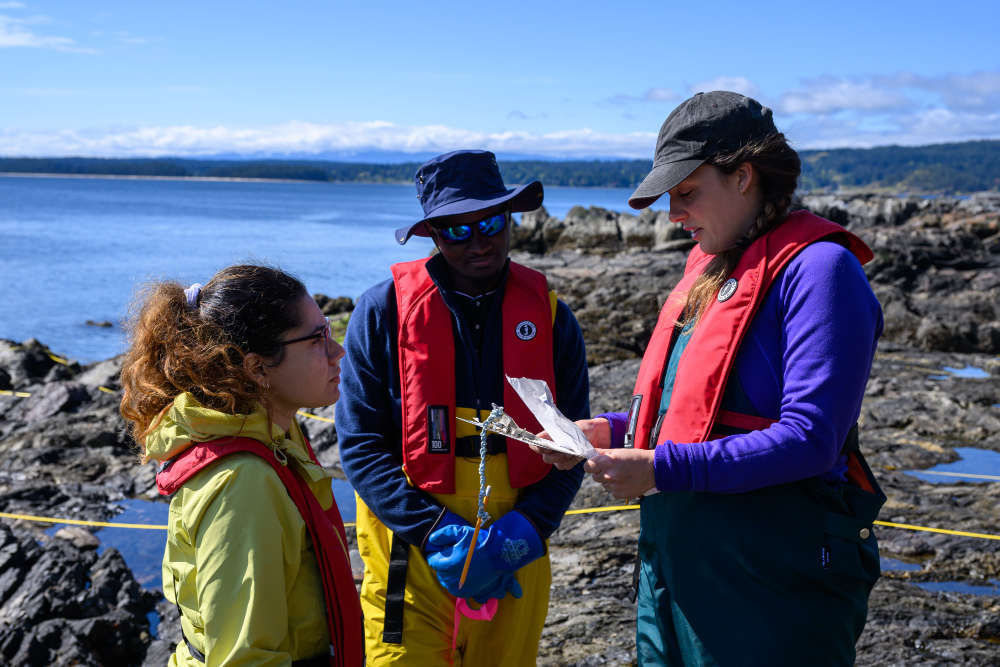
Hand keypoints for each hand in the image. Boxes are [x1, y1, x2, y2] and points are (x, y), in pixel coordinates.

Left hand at [426, 511, 543, 597]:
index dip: (437, 554)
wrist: (500, 555)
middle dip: (443, 564)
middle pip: (439, 572)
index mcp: (449, 564)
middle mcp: (452, 578)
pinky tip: (462, 573)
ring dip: (448, 574)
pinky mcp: (468, 592)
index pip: (433, 561)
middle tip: (453, 555)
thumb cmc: (480, 542)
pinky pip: (454, 589)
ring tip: (457, 564)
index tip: (445, 549)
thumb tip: (432, 540)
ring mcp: (460, 587)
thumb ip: (443, 534)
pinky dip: (455, 582)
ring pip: (446, 582)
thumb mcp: (461, 532)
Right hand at [530, 417, 611, 469]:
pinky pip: (565, 466)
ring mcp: (559, 456)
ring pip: (556, 464)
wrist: (596, 434)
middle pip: (546, 457)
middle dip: (555, 455)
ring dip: (565, 459)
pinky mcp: (568, 462)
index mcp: (549, 437)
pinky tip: (578, 456)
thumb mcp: (573, 428)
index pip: (535, 444)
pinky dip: (571, 462)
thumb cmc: (582, 428)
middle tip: (565, 450)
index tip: (547, 446)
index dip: (537, 447)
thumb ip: (560, 434)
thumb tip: (548, 440)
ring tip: (574, 452)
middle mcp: (551, 448)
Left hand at [584, 449, 655, 498]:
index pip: (587, 466)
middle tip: (613, 468)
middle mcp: (609, 475)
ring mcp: (614, 486)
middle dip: (601, 472)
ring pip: (603, 484)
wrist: (654, 470)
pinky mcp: (619, 494)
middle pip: (595, 476)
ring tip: (622, 474)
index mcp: (608, 462)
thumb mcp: (619, 451)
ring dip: (609, 480)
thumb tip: (590, 452)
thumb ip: (602, 453)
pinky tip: (625, 481)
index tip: (595, 464)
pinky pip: (611, 491)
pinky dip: (616, 487)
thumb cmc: (636, 458)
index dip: (591, 465)